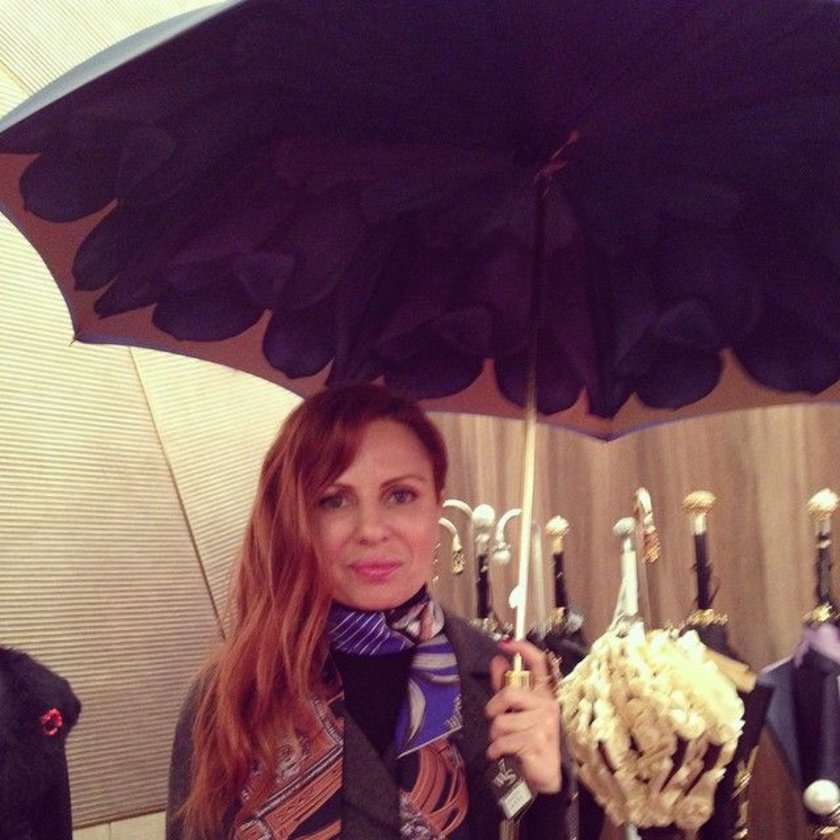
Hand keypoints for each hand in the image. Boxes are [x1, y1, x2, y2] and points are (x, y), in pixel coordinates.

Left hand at [485, 638, 561, 793]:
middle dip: (493, 708)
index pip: (539, 664)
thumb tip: (498, 659)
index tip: (505, 643)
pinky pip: (503, 741)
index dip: (522, 649)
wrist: (546, 774)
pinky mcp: (537, 743)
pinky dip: (495, 750)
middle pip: (509, 693)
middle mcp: (547, 705)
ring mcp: (544, 725)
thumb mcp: (517, 710)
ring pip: (502, 722)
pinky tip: (501, 753)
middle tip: (495, 718)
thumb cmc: (530, 737)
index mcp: (543, 693)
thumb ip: (505, 685)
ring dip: (495, 735)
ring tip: (504, 741)